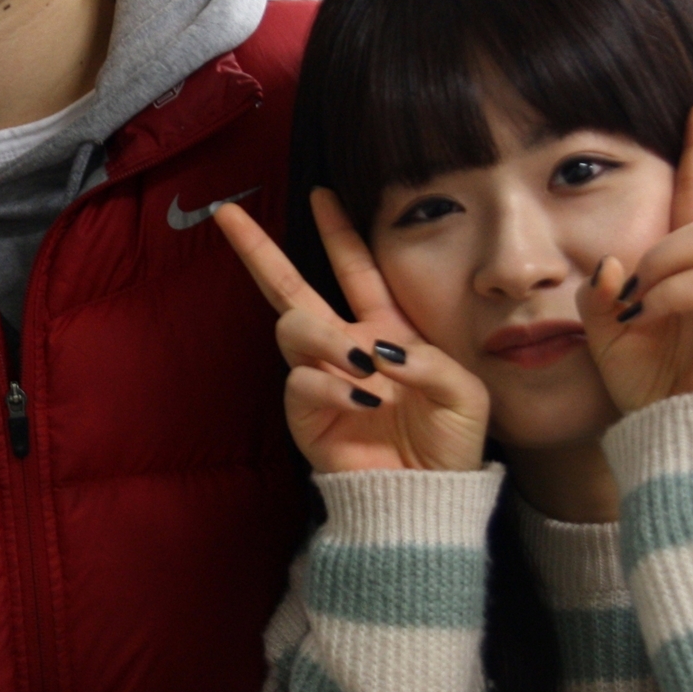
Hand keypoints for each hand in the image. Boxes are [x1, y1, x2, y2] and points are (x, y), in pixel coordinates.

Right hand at [215, 190, 488, 474]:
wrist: (428, 499)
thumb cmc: (451, 444)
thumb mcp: (464, 393)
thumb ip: (429, 361)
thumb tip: (379, 350)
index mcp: (384, 330)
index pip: (355, 269)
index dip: (337, 231)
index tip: (320, 192)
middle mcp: (344, 346)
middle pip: (290, 288)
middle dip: (257, 250)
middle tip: (228, 216)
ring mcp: (320, 378)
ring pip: (292, 327)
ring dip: (323, 336)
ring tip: (357, 362)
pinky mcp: (305, 414)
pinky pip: (301, 381)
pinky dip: (333, 386)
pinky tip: (364, 401)